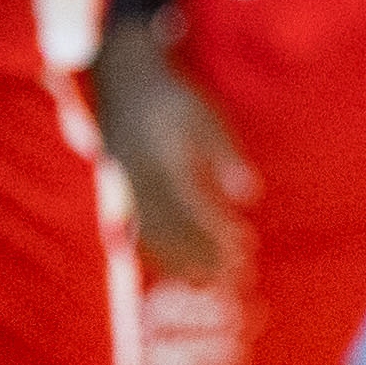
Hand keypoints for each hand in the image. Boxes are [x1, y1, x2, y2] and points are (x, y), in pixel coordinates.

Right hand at [104, 44, 252, 282]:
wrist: (123, 83)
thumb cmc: (173, 102)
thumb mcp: (208, 120)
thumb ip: (227, 159)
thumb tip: (250, 198)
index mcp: (163, 159)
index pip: (192, 206)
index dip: (216, 232)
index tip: (244, 249)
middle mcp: (138, 179)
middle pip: (169, 228)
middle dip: (198, 256)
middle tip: (229, 277)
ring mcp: (122, 188)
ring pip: (148, 234)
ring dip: (175, 260)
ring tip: (202, 281)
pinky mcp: (115, 194)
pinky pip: (133, 229)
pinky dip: (154, 252)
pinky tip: (173, 265)